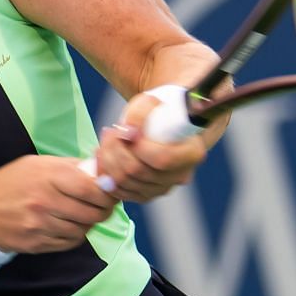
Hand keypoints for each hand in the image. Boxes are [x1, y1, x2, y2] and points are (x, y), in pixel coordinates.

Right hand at [0, 155, 118, 253]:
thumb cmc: (12, 183)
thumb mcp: (37, 164)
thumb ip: (70, 167)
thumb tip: (102, 169)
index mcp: (47, 176)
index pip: (92, 188)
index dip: (107, 192)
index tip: (110, 191)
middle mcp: (45, 202)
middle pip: (92, 212)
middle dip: (103, 210)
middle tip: (103, 206)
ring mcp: (41, 225)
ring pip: (83, 229)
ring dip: (88, 223)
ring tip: (83, 214)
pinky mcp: (38, 243)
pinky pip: (70, 242)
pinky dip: (75, 235)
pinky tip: (68, 226)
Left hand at [89, 86, 229, 201]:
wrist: (162, 122)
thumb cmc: (159, 109)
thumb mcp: (151, 101)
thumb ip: (140, 112)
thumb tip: (128, 134)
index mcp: (191, 153)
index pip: (162, 159)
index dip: (138, 147)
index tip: (125, 129)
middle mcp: (179, 176)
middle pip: (138, 172)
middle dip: (116, 150)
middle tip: (109, 131)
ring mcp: (162, 188)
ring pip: (125, 183)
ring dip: (107, 160)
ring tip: (107, 140)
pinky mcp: (145, 195)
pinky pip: (118, 192)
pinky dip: (105, 174)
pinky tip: (104, 156)